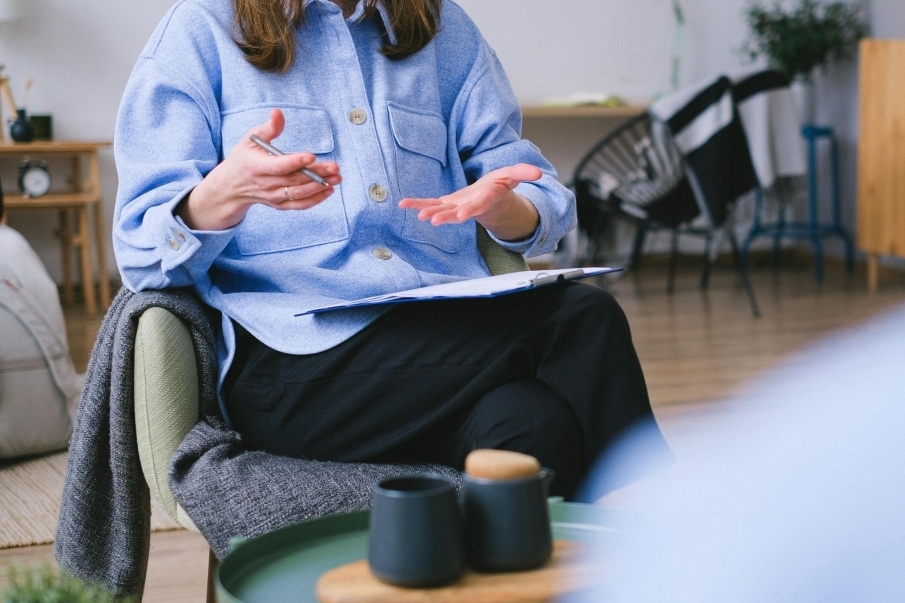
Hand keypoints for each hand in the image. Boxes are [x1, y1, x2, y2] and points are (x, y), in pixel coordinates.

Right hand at [176, 108, 341, 230]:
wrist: (232, 187)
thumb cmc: (243, 158)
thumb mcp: (250, 139)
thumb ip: (268, 128)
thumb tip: (278, 112)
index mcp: (256, 167)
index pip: (278, 166)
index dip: (295, 162)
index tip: (311, 155)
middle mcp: (265, 184)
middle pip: (294, 180)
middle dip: (316, 173)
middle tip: (335, 166)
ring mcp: (273, 197)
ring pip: (299, 194)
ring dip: (319, 187)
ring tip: (337, 178)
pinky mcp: (279, 205)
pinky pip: (299, 205)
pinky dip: (315, 200)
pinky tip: (329, 190)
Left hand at [398, 164, 541, 241]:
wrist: (489, 201)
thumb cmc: (500, 187)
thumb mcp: (513, 176)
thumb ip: (523, 173)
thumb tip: (538, 173)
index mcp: (485, 199)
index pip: (479, 205)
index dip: (472, 210)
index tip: (463, 215)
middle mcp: (469, 206)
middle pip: (457, 213)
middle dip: (446, 216)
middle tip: (434, 220)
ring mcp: (456, 207)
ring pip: (441, 211)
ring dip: (429, 212)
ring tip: (418, 214)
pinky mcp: (446, 204)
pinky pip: (430, 204)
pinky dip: (417, 204)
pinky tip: (403, 203)